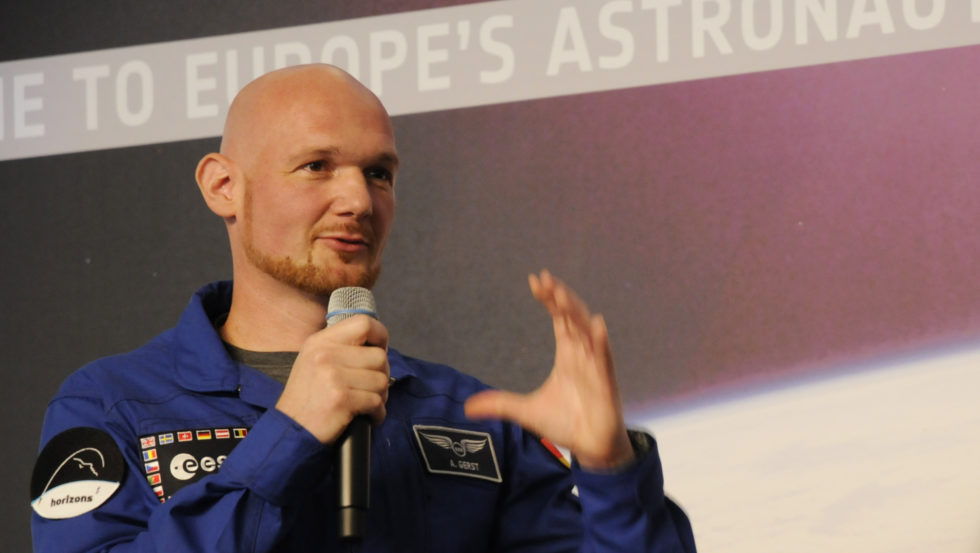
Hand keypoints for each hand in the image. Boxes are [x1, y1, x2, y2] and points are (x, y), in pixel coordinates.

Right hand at [276, 315, 389, 443]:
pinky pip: (377, 401)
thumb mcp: (314, 361)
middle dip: (381, 375)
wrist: (289, 431)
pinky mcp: (341, 399)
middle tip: (369, 389)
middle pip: (379, 356)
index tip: (378, 353)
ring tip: (365, 405)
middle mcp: (325, 354)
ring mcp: (333, 376)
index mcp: (320, 341)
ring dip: (380, 397)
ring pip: (382, 380)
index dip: (380, 338)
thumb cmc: (307, 400)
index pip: (364, 323)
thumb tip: (377, 344)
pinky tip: (366, 418)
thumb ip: (341, 348)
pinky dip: (377, 414)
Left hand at [465, 271, 634, 470]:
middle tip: (544, 279)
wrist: (591, 447)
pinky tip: (596, 323)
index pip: (559, 319)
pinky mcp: (605, 383)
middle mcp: (582, 354)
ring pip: (587, 331)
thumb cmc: (565, 423)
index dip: (549, 299)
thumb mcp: (525, 411)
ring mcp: (595, 366)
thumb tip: (467, 408)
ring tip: (561, 294)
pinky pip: (604, 358)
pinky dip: (601, 341)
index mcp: (567, 354)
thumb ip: (500, 404)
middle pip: (572, 317)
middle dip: (560, 297)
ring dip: (575, 311)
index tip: (535, 281)